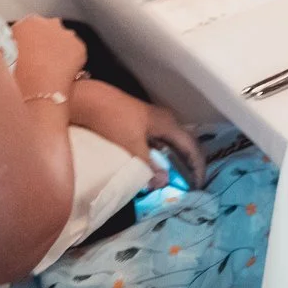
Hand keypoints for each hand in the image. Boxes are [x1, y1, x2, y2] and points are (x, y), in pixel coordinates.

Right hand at [10, 16, 86, 93]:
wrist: (38, 88)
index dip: (28, 39)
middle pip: (48, 28)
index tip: (27, 48)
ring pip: (63, 38)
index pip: (29, 26)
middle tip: (39, 57)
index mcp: (28, 23)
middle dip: (45, 40)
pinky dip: (70, 58)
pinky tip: (62, 70)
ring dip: (58, 48)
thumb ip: (14, 44)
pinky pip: (74, 50)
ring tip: (50, 66)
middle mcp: (49, 23)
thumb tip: (18, 47)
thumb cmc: (17, 74)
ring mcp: (67, 34)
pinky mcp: (79, 46)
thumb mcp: (5, 55)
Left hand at [70, 82, 204, 188]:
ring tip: (177, 177)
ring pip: (172, 143)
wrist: (89, 101)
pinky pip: (161, 142)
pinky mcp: (142, 123)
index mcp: (169, 124)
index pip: (192, 147)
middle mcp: (166, 120)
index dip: (198, 167)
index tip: (198, 186)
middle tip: (191, 184)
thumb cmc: (113, 120)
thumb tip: (163, 183)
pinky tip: (156, 165)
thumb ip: (148, 166)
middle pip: (186, 144)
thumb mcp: (131, 146)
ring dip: (177, 159)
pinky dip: (163, 155)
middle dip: (190, 164)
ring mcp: (154, 120)